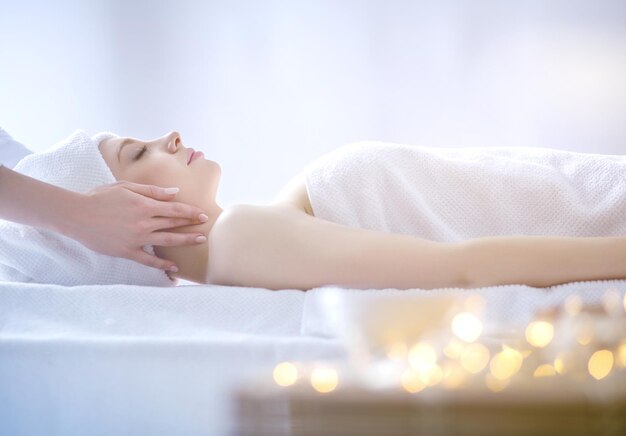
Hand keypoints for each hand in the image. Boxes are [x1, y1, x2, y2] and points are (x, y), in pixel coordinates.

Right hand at [62, 181, 208, 271]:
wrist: (77, 215)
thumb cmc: (100, 197)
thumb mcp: (126, 187)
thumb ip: (152, 191)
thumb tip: (175, 193)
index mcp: (144, 205)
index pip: (174, 210)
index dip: (190, 212)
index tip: (202, 215)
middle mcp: (143, 222)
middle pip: (173, 224)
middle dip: (192, 225)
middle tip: (206, 228)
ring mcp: (136, 238)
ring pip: (167, 241)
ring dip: (184, 241)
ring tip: (199, 242)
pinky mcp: (127, 251)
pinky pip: (148, 260)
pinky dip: (162, 263)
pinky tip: (174, 267)